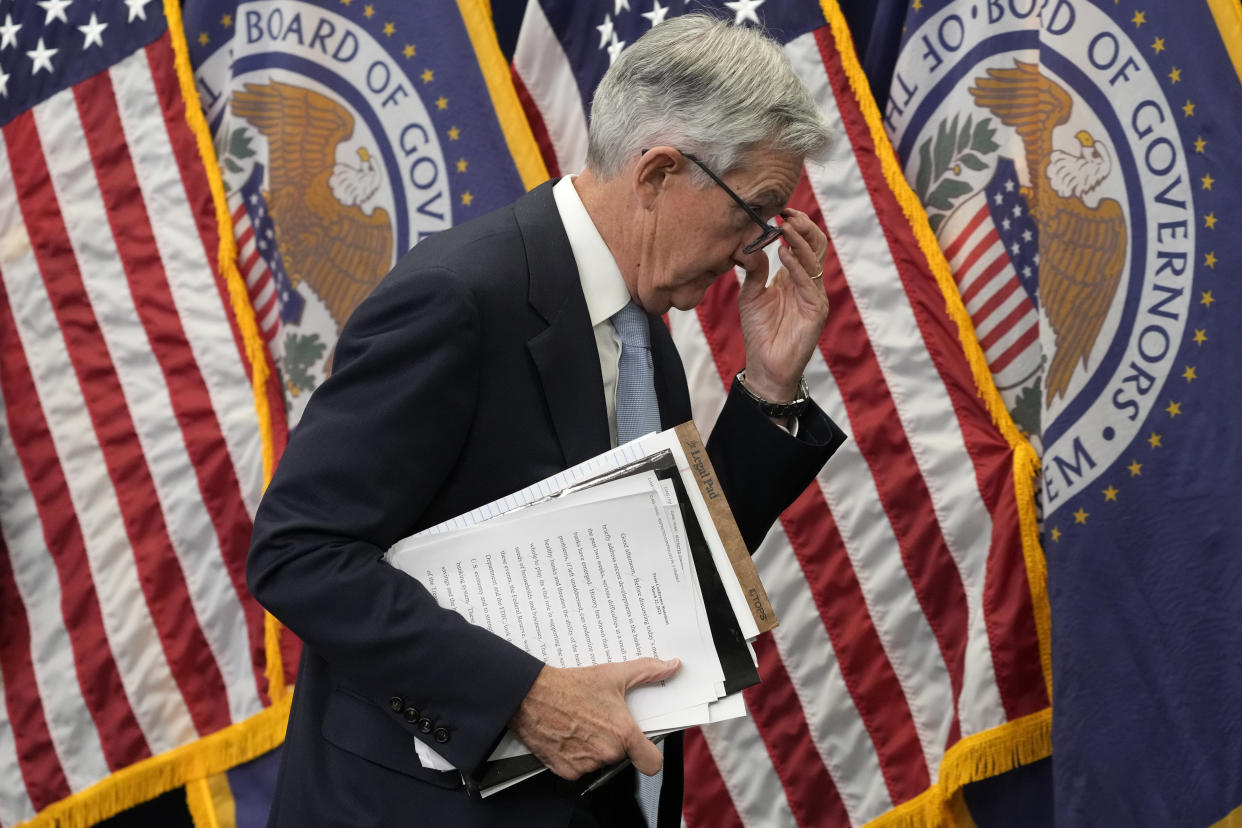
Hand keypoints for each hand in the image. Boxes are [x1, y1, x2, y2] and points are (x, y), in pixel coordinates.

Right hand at [508, 658, 680, 779]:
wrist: (530, 695)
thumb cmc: (570, 686)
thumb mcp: (613, 674)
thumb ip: (647, 671)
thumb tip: (671, 666)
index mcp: (623, 734)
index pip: (652, 763)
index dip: (649, 754)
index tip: (643, 746)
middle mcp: (606, 753)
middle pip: (622, 757)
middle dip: (615, 741)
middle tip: (602, 720)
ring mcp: (585, 765)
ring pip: (599, 762)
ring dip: (594, 748)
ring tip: (582, 724)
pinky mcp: (565, 771)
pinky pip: (579, 768)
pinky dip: (575, 755)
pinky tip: (569, 734)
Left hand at [735, 208, 829, 401]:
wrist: (765, 365)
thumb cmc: (759, 331)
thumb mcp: (751, 294)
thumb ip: (754, 270)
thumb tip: (754, 243)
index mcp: (794, 276)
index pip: (803, 243)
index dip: (796, 225)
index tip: (781, 210)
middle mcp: (808, 282)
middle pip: (816, 245)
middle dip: (803, 227)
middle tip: (787, 213)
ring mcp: (814, 295)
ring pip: (815, 260)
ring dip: (800, 242)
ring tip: (785, 228)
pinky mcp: (816, 311)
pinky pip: (810, 283)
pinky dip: (797, 266)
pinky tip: (784, 254)